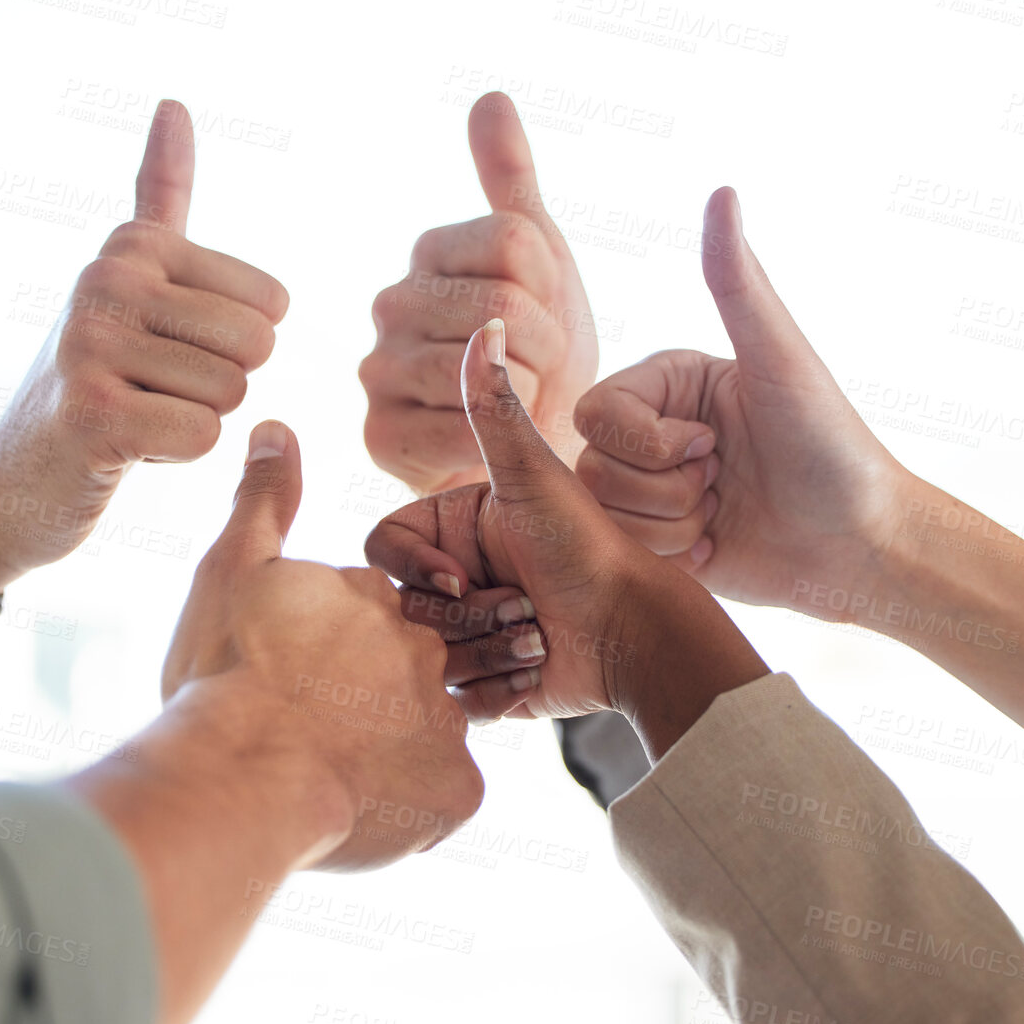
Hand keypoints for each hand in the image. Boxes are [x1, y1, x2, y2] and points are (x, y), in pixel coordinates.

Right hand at [0, 99, 290, 600]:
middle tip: (151, 391)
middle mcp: (107, 279)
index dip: (232, 346)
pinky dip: (173, 453)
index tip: (165, 351)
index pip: (272, 302)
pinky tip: (121, 447)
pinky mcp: (94, 413)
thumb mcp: (130, 280)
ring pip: (232, 393)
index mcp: (132, 246)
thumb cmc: (94, 380)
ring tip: (132, 414)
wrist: (15, 481)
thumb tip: (175, 103)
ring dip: (191, 420)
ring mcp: (93, 343)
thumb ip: (160, 197)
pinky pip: (203, 433)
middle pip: (257, 345)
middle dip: (218, 386)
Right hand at [68, 420, 482, 1023]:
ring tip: (332, 777)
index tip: (295, 679)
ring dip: (389, 756)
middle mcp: (426, 651)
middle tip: (312, 733)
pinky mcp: (459, 790)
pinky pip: (445, 797)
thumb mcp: (233, 571)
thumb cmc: (224, 676)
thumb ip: (264, 501)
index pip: (373, 619)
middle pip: (408, 677)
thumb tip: (277, 426)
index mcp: (376, 601)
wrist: (239, 778)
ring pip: (427, 740)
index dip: (333, 652)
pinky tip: (362, 810)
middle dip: (370, 703)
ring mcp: (448, 722)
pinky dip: (410, 806)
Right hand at [361, 92, 597, 493]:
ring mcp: (378, 369)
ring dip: (529, 395)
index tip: (550, 319)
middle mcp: (391, 303)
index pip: (518, 242)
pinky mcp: (379, 435)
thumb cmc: (538, 357)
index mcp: (430, 252)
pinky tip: (495, 439)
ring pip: (487, 363)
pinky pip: (464, 423)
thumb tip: (489, 97)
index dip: (556, 290)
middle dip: (549, 347)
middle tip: (541, 374)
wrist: (528, 454)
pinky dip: (499, 438)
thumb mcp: (540, 262)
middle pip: (505, 304)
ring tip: (520, 405)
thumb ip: (512, 182)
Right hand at [366, 320, 765, 755]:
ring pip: (428, 659)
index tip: (457, 578)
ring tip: (539, 635)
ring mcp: (469, 634)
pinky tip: (540, 669)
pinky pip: (457, 701)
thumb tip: (489, 322)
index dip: (413, 570)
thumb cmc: (590, 548)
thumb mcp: (535, 477)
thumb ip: (496, 406)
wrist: (639, 630)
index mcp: (453, 528)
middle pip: (402, 610)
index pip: (384, 550)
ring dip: (487, 652)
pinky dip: (499, 691)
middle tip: (523, 607)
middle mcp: (455, 579)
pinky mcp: (489, 685)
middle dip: (466, 617)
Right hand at [573, 187, 916, 616]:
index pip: (596, 410)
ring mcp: (652, 488)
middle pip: (593, 464)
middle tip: (723, 480)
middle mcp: (653, 430)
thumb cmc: (831, 445)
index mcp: (669, 383)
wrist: (861, 541)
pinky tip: (718, 542)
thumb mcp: (781, 359)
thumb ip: (738, 282)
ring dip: (672, 522)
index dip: (646, 440)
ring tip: (723, 510)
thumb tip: (723, 193)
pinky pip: (624, 550)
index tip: (709, 444)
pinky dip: (674, 555)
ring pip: (604, 511)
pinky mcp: (659, 541)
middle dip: (663, 486)